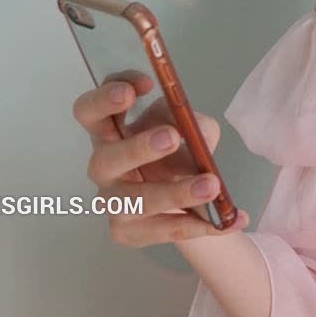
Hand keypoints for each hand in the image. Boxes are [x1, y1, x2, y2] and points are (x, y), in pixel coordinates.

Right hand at [72, 72, 248, 247]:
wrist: (185, 199)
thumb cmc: (177, 151)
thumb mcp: (190, 128)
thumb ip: (190, 123)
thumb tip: (192, 134)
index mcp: (110, 131)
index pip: (90, 110)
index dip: (108, 95)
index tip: (145, 85)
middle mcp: (104, 166)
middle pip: (105, 159)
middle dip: (137, 148)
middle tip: (171, 136)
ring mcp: (112, 201)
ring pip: (134, 201)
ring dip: (173, 192)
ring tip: (210, 184)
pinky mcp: (126, 231)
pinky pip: (161, 229)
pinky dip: (196, 224)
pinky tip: (225, 221)